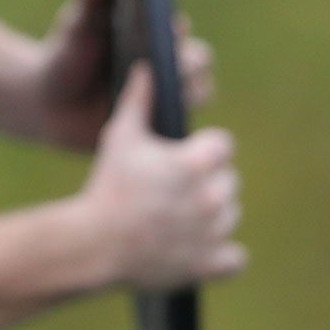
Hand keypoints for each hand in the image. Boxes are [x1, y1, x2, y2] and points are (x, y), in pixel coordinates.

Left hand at [36, 0, 214, 149]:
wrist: (49, 104)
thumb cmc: (67, 56)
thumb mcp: (77, 25)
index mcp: (154, 36)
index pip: (181, 30)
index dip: (178, 31)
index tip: (169, 28)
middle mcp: (169, 65)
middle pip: (200, 62)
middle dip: (189, 64)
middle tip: (168, 67)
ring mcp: (169, 98)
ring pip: (199, 95)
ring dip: (186, 96)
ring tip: (162, 99)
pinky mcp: (161, 129)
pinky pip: (183, 130)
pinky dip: (175, 126)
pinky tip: (156, 126)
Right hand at [80, 65, 244, 289]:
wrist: (94, 244)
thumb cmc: (107, 186)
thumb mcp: (119, 137)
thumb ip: (139, 100)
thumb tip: (148, 65)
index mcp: (196, 163)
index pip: (223, 145)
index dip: (201, 148)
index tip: (179, 155)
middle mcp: (213, 197)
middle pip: (228, 179)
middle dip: (205, 180)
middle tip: (171, 187)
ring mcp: (214, 234)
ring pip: (231, 214)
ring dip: (211, 213)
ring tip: (176, 215)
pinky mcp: (210, 264)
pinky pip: (235, 257)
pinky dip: (221, 253)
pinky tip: (197, 244)